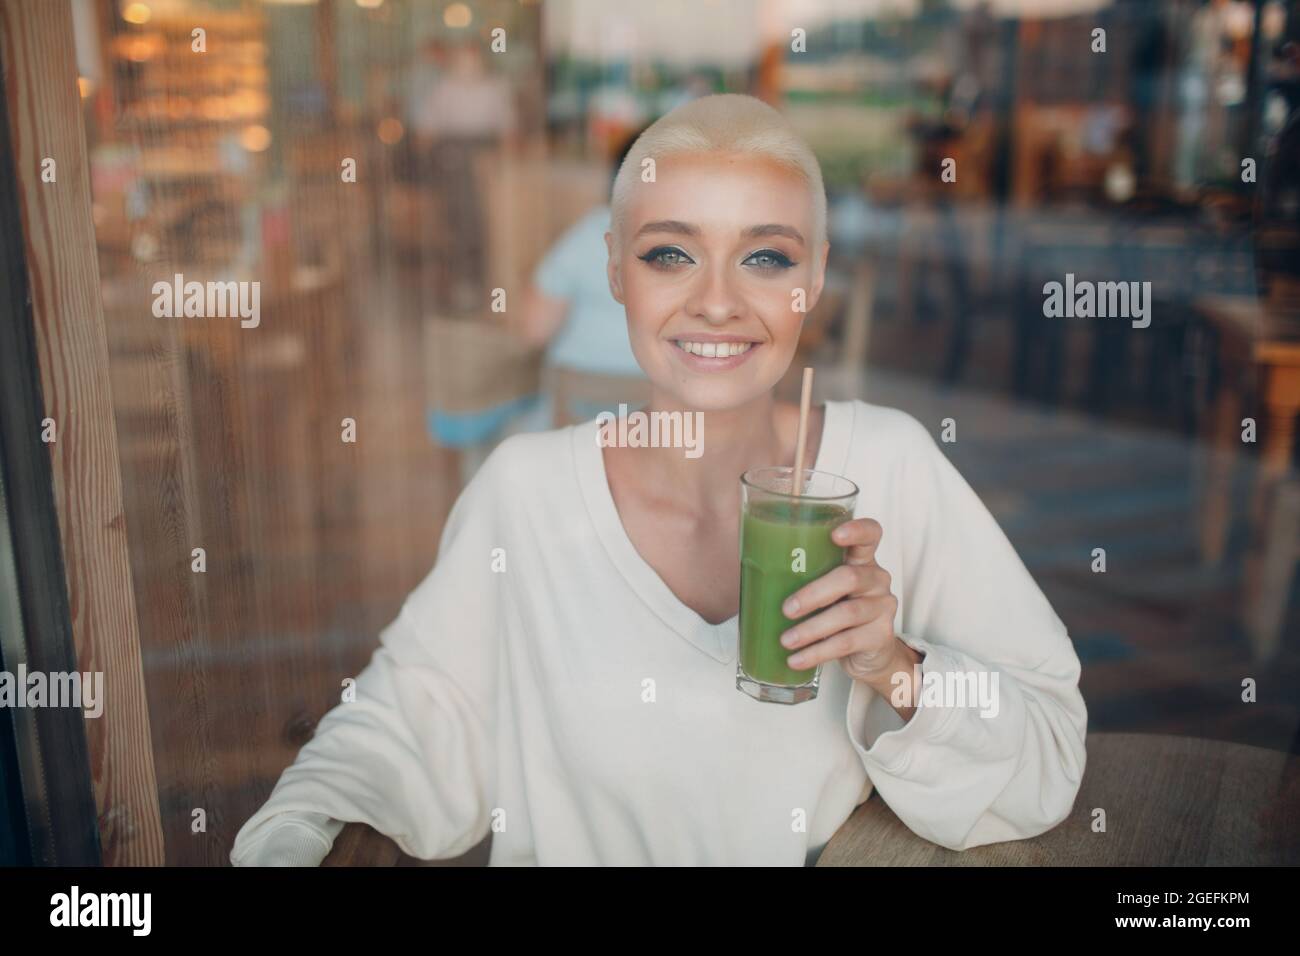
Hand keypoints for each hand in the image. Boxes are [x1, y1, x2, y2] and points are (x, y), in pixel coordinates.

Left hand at [779, 517, 920, 694]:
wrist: (870, 653)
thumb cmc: (838, 610)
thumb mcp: (826, 588)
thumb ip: (805, 574)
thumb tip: (751, 570)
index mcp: (861, 559)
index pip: (870, 533)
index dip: (856, 530)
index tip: (835, 535)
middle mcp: (876, 578)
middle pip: (849, 577)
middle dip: (813, 594)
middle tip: (787, 609)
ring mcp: (882, 607)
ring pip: (846, 614)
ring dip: (810, 629)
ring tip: (786, 640)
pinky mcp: (880, 636)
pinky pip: (845, 643)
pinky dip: (816, 653)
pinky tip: (796, 659)